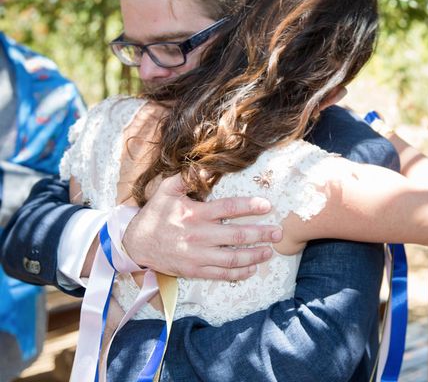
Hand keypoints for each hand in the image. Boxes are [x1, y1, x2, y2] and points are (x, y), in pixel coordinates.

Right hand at [122, 174, 278, 279]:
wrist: (135, 244)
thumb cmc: (155, 214)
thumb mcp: (166, 190)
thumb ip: (186, 177)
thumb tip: (207, 167)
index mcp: (194, 214)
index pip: (228, 209)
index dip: (249, 206)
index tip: (267, 205)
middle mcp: (198, 236)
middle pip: (236, 236)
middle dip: (261, 234)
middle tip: (278, 232)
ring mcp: (197, 256)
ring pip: (232, 259)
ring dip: (254, 256)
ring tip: (270, 251)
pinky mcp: (194, 271)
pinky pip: (221, 274)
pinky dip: (239, 273)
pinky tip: (253, 269)